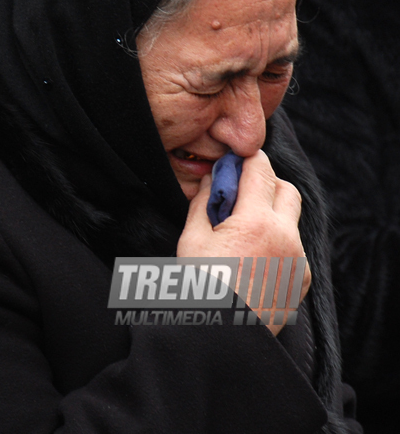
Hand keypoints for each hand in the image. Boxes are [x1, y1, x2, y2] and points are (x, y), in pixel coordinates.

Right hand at [176, 150, 310, 335]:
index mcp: (255, 222)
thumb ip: (203, 202)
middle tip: (241, 193)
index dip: (248, 159)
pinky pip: (295, 246)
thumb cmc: (200, 287)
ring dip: (273, 212)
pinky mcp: (302, 278)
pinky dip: (278, 240)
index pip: (261, 170)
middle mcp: (285, 236)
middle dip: (266, 183)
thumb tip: (212, 181)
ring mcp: (298, 258)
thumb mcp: (192, 239)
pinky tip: (254, 255)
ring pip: (293, 219)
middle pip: (287, 189)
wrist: (221, 336)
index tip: (236, 159)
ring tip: (244, 230)